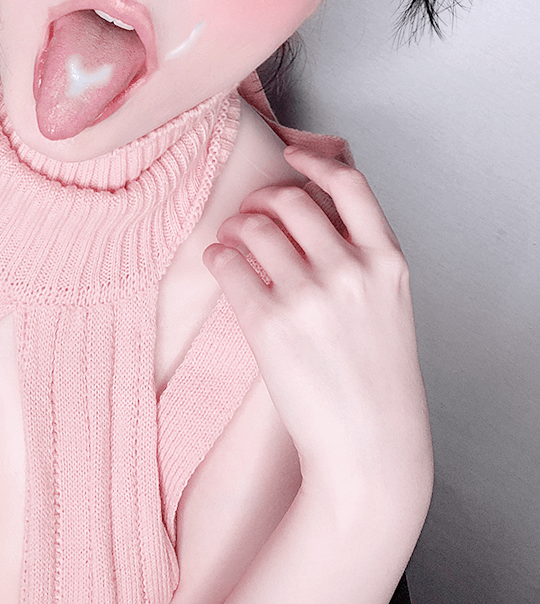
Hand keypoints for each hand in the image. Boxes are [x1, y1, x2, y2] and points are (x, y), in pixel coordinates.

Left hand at [203, 146, 432, 512]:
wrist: (369, 447)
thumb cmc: (376, 376)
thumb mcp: (388, 301)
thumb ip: (359, 252)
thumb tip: (312, 202)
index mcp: (387, 260)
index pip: (350, 184)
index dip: (315, 162)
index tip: (292, 157)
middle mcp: (351, 270)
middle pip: (289, 199)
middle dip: (261, 199)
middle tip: (251, 213)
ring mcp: (310, 296)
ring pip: (253, 225)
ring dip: (234, 225)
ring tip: (233, 240)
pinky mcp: (270, 324)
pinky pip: (228, 263)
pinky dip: (217, 255)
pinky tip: (220, 263)